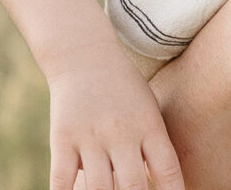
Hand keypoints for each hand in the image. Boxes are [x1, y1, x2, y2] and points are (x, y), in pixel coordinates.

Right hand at [48, 38, 183, 189]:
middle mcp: (122, 132)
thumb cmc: (123, 89)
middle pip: (133, 187)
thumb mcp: (148, 109)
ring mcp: (91, 136)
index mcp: (148, 126)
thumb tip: (159, 187)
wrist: (84, 54)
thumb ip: (153, 148)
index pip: (168, 170)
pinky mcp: (63, 138)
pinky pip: (62, 179)